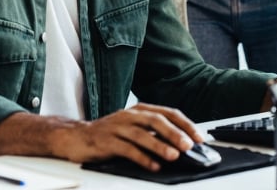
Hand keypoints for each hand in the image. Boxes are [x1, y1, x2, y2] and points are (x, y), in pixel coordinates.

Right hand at [59, 103, 201, 170]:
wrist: (77, 136)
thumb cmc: (110, 134)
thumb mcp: (134, 128)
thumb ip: (154, 133)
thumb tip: (181, 145)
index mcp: (139, 110)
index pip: (168, 113)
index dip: (185, 124)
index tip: (199, 137)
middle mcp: (129, 115)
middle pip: (156, 120)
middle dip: (174, 133)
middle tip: (188, 145)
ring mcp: (117, 127)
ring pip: (141, 134)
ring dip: (159, 145)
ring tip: (173, 156)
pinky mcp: (106, 141)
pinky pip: (126, 149)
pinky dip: (142, 158)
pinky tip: (153, 166)